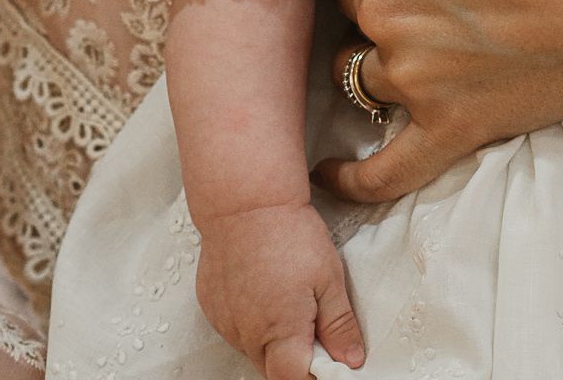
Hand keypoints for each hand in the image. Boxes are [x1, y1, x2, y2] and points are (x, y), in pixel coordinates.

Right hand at [194, 200, 364, 377]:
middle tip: (311, 319)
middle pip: (273, 369)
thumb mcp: (328, 276)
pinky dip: (250, 320)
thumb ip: (339, 324)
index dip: (315, 375)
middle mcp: (247, 335)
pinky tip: (262, 289)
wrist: (244, 200)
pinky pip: (235, 329)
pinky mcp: (211, 307)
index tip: (329, 360)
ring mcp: (225, 322)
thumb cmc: (288, 231)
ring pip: (253, 349)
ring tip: (285, 295)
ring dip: (272, 338)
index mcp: (280, 332)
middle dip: (295, 356)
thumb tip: (351, 359)